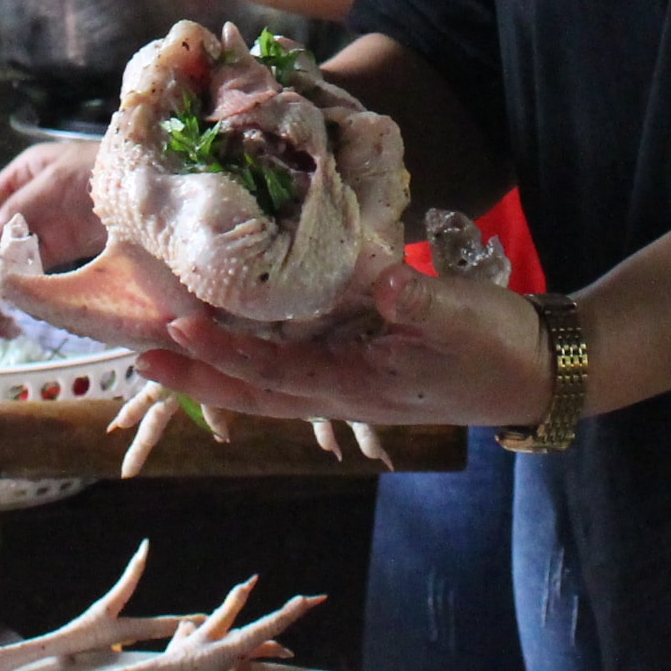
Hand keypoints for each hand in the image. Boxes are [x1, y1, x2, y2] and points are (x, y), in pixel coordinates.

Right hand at [0, 140, 103, 271]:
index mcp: (23, 173)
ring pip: (6, 247)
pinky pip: (32, 262)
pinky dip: (14, 275)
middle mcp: (30, 198)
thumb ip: (20, 206)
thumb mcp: (54, 179)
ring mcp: (46, 223)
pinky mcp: (65, 245)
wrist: (143, 184)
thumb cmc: (96, 169)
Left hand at [139, 264, 556, 432]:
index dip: (220, 354)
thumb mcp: (463, 320)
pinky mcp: (355, 358)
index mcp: (355, 385)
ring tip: (165, 342)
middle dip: (195, 376)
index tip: (173, 330)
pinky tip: (230, 326)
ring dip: (214, 363)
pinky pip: (290, 358)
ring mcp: (344, 378)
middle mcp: (338, 388)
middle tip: (137, 354)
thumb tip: (380, 280)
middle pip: (252, 390)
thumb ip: (419, 302)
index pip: (272, 373)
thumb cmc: (496, 348)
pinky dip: (253, 348)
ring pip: (265, 379)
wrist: (533, 371)